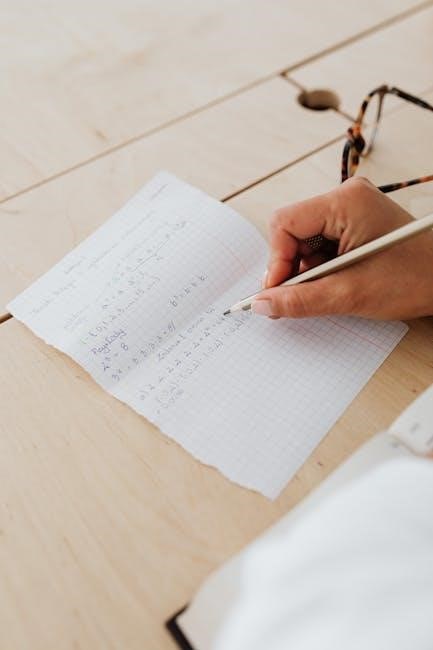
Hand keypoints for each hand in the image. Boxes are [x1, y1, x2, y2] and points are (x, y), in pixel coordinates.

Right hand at [253, 177, 432, 319]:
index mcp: (345, 202)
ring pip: (305, 242)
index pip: (284, 223)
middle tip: (300, 297)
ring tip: (330, 290)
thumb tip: (262, 304)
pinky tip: (337, 283)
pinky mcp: (356, 224)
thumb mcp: (350, 294)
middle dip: (292, 268)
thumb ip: (300, 300)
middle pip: (292, 232)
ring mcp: (351, 211)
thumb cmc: (415, 277)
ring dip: (308, 271)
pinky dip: (321, 269)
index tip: (277, 292)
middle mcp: (346, 199)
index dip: (276, 260)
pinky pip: (321, 245)